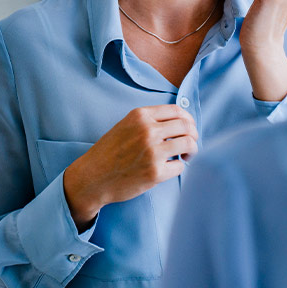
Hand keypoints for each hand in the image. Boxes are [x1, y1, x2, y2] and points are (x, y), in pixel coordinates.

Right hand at [63, 105, 197, 230]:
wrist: (92, 177)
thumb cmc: (109, 152)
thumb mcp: (126, 125)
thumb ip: (148, 121)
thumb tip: (178, 122)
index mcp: (140, 116)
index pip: (177, 110)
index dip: (188, 119)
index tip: (189, 127)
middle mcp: (148, 130)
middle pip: (186, 126)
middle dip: (193, 135)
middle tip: (190, 144)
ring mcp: (152, 151)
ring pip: (188, 144)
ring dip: (191, 151)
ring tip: (185, 156)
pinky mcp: (155, 172)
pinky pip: (180, 166)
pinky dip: (179, 167)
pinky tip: (170, 168)